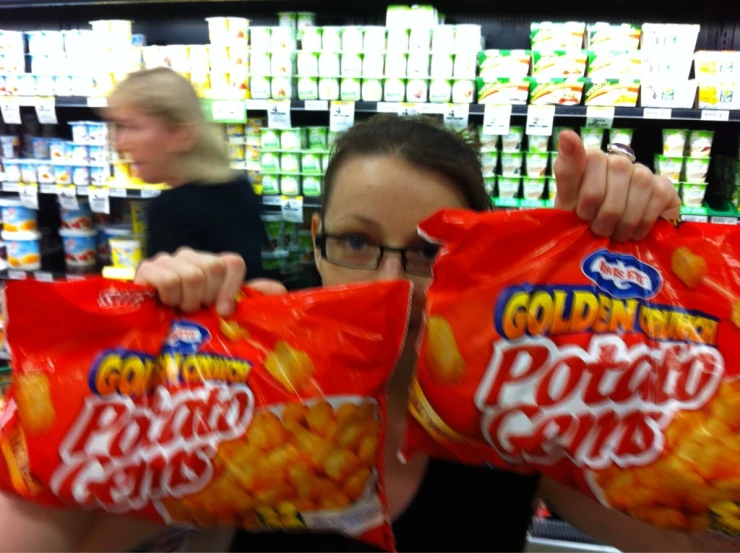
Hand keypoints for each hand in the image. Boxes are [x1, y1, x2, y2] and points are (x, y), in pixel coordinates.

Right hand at [134, 248, 285, 315]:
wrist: (149, 328)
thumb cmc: (190, 320)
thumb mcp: (222, 311)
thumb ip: (251, 298)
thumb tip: (278, 290)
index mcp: (211, 264)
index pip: (232, 262)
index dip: (231, 288)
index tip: (223, 310)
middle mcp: (190, 256)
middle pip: (213, 268)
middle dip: (207, 297)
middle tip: (196, 309)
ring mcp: (168, 260)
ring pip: (192, 275)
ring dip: (187, 301)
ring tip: (179, 308)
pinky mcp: (146, 269)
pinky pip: (167, 279)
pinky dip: (170, 297)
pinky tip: (164, 303)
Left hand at [553, 130, 680, 241]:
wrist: (603, 240)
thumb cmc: (581, 219)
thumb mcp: (566, 200)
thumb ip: (566, 169)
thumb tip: (567, 134)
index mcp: (592, 159)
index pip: (594, 159)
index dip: (589, 197)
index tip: (583, 214)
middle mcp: (619, 160)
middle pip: (620, 175)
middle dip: (605, 215)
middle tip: (599, 230)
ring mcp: (642, 172)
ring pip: (641, 184)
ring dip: (626, 220)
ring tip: (616, 233)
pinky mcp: (663, 186)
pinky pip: (660, 195)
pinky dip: (646, 220)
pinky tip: (636, 231)